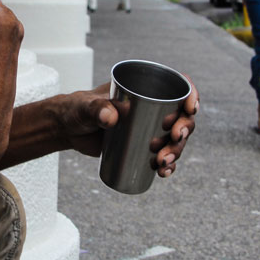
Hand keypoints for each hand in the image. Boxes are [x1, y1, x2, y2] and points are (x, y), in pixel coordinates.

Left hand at [54, 79, 199, 177]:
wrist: (68, 128)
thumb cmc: (77, 109)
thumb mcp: (85, 106)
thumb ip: (95, 109)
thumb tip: (110, 118)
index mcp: (143, 87)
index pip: (177, 85)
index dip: (191, 94)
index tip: (191, 108)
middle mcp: (152, 106)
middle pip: (181, 116)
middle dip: (184, 129)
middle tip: (173, 139)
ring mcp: (149, 127)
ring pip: (175, 139)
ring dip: (176, 151)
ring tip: (162, 163)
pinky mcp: (143, 145)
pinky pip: (164, 155)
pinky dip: (168, 165)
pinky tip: (163, 173)